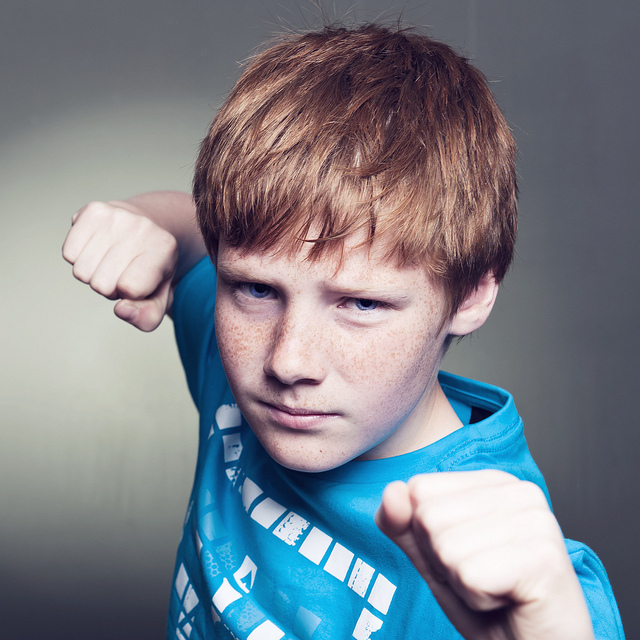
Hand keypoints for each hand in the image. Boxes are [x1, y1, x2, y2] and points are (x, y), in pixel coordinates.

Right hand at [62, 200, 178, 330]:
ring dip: (94, 273)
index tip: (140, 281)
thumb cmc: (153, 269)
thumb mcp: (160, 298)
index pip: (130, 289)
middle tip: (124, 270)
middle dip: (110, 286)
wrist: (150, 227)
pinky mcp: (93, 210)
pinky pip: (69, 254)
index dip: (130, 294)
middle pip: (101, 285)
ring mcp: (116, 216)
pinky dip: (79, 257)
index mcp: (164, 248)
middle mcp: (142, 227)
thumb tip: (121, 309)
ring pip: (81, 272)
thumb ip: (148, 316)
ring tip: (112, 260)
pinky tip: (98, 248)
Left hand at [376, 470, 593, 639]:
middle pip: (429, 516)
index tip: (464, 556)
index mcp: (492, 481)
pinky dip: (477, 599)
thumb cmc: (490, 606)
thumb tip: (391, 492)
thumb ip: (404, 524)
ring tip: (496, 589)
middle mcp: (518, 490)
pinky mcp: (545, 557)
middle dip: (443, 561)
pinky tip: (508, 601)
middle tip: (482, 579)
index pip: (419, 489)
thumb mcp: (432, 559)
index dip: (427, 535)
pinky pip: (471, 576)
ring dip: (461, 583)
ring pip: (447, 547)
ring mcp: (536, 519)